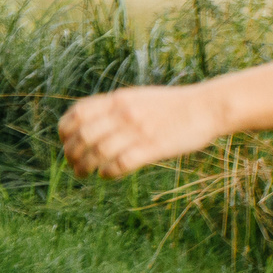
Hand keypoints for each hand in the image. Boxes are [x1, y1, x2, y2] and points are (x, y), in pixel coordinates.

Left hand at [58, 84, 228, 178]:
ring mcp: (138, 130)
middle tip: (72, 163)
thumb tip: (87, 123)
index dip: (65, 129)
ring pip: (98, 152)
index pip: (78, 113)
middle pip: (84, 135)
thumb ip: (113, 108)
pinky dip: (108, 172)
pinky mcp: (153, 148)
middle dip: (71, 152)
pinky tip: (106, 174)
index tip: (65, 141)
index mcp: (118, 99)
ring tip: (82, 173)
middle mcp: (124, 113)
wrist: (207, 107)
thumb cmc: (171, 106)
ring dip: (85, 166)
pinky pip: (120, 164)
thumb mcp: (137, 97)